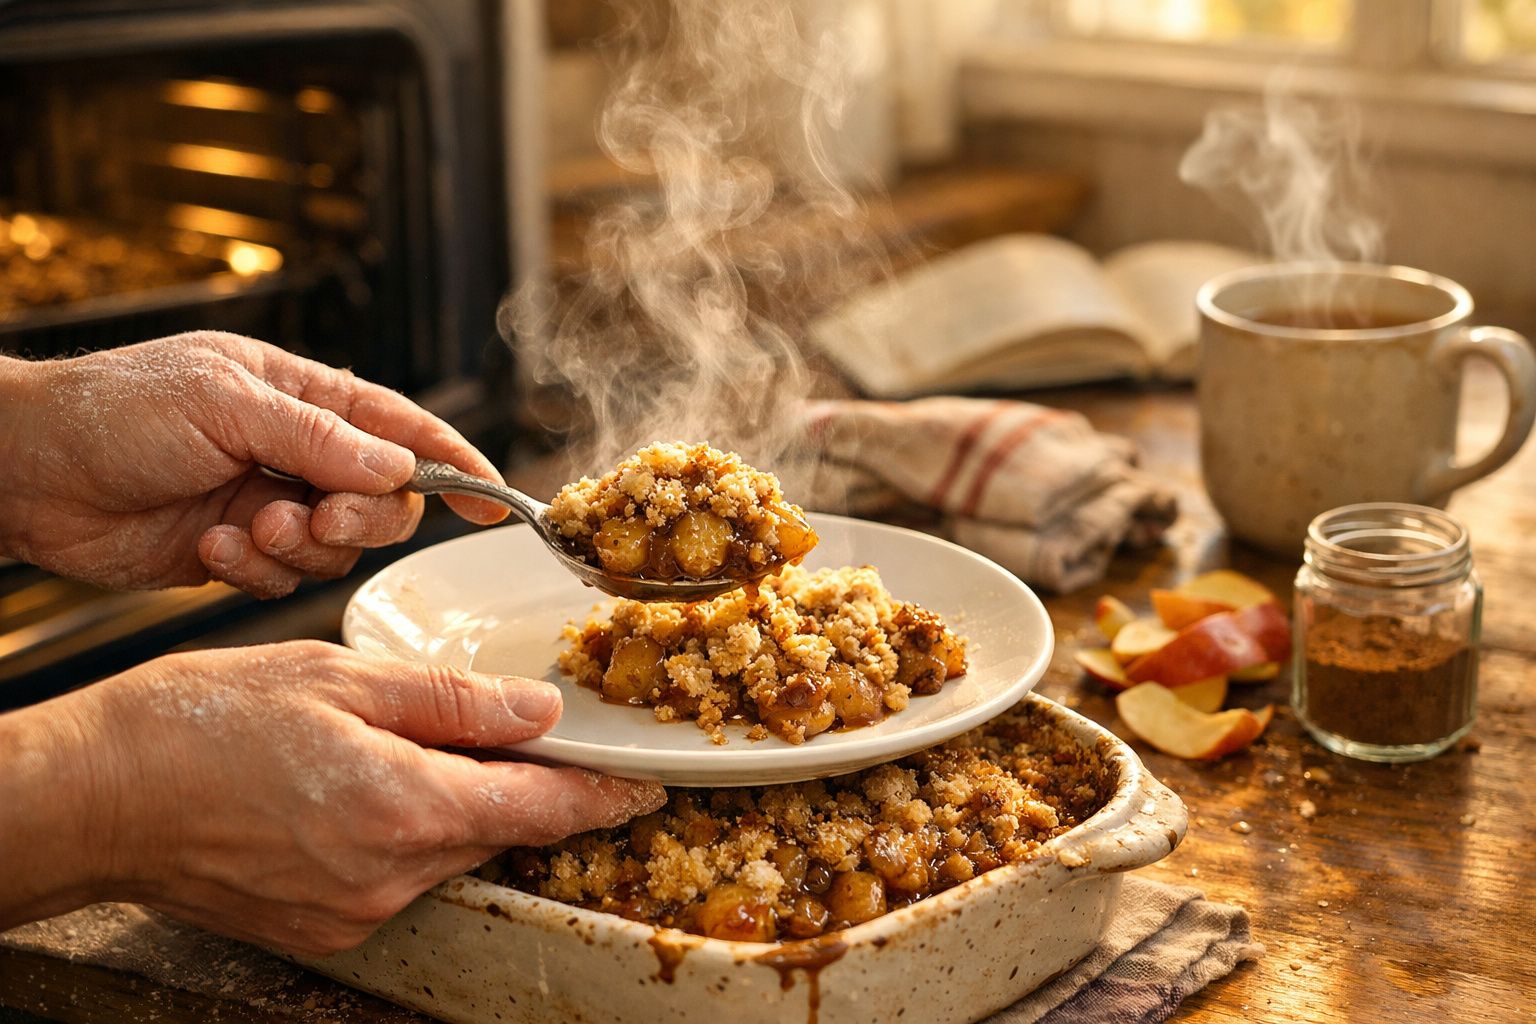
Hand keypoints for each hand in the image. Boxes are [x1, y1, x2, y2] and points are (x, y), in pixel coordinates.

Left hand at [0, 331, 505, 595]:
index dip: (458, 464)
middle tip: (309, 514)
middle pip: (384, 499)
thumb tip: (400, 467)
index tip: (496, 502)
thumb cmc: (113, 410)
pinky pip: (284, 579)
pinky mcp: (238, 552)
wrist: (27, 473)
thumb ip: (318, 439)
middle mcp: (296, 451)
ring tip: (244, 528)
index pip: (405, 429)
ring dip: (299, 546)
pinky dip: (254, 571)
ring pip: (338, 546)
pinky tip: (209, 545)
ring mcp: (270, 502)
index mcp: (304, 398)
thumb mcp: (224, 404)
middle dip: (357, 516)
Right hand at [0, 641, 665, 955]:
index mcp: (405, 808)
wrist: (97, 796)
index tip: (642, 787)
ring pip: (447, 852)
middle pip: (496, 831)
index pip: (541, 813)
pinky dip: (406, 831)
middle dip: (517, 786)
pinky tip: (367, 788)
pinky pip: (398, 876)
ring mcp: (355, 911)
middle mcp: (389, 877)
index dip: (600, 798)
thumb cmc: (205, 722)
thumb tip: (539, 714)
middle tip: (516, 735)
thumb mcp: (340, 678)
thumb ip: (452, 701)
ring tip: (412, 748)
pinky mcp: (324, 925)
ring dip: (456, 805)